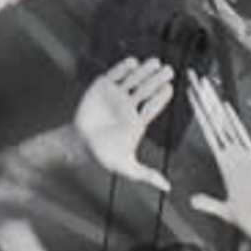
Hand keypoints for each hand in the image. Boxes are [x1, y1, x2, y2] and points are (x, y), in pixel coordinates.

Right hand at [72, 56, 173, 186]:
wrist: (80, 144)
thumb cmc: (104, 155)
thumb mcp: (128, 168)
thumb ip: (147, 175)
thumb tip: (167, 187)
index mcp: (138, 121)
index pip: (153, 106)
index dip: (161, 97)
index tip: (169, 88)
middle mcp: (130, 106)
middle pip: (146, 90)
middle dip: (157, 80)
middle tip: (169, 70)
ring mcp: (117, 95)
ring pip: (133, 80)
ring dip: (144, 71)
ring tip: (155, 62)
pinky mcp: (103, 87)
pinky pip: (115, 75)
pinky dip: (122, 68)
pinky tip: (132, 62)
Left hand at [184, 72, 250, 244]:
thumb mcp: (225, 211)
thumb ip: (208, 204)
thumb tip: (192, 201)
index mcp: (226, 165)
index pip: (209, 132)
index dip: (200, 114)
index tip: (191, 97)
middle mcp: (234, 156)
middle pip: (215, 121)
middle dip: (204, 100)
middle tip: (193, 78)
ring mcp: (244, 156)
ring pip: (225, 124)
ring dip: (213, 104)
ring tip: (203, 85)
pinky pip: (241, 138)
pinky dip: (233, 122)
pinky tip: (225, 108)